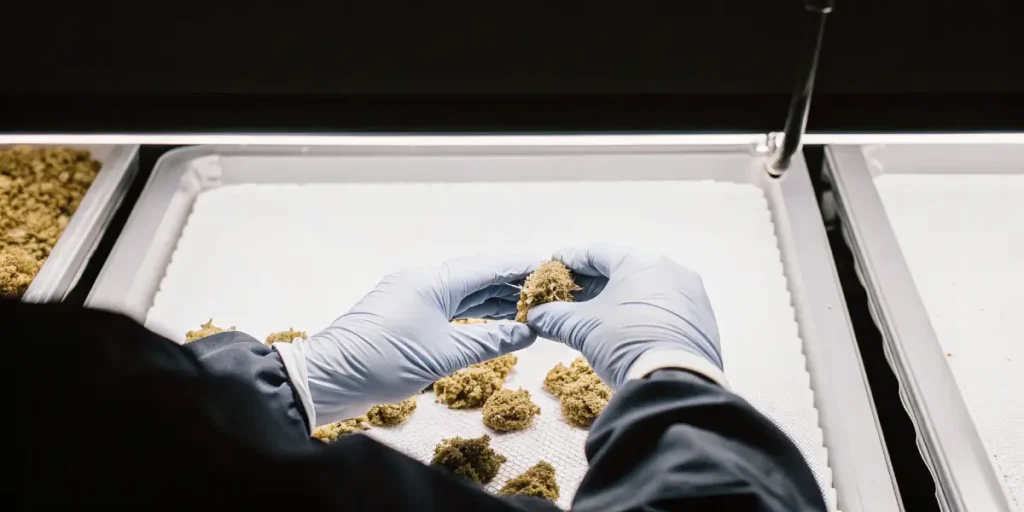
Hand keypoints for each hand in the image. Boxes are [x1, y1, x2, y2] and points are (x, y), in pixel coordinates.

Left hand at [292, 254, 537, 424]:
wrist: (328, 379)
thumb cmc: (383, 362)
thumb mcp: (445, 354)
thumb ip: (491, 341)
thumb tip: (528, 332)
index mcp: (434, 281)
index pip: (489, 268)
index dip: (522, 268)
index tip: (553, 268)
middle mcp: (424, 282)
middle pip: (478, 278)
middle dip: (512, 286)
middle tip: (549, 293)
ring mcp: (413, 299)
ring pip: (463, 295)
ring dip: (494, 303)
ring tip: (529, 309)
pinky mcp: (406, 318)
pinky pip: (449, 310)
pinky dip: (473, 316)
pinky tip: (493, 325)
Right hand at [526, 244, 725, 389]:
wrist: (675, 383)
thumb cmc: (625, 343)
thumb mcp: (583, 328)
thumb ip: (556, 317)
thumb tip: (536, 317)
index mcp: (641, 261)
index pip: (597, 253)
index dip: (571, 260)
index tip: (554, 265)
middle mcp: (671, 270)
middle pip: (622, 270)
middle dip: (593, 283)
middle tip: (570, 295)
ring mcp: (691, 296)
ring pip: (645, 290)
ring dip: (619, 300)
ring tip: (596, 316)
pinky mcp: (702, 321)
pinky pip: (664, 310)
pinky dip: (641, 315)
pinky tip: (626, 331)